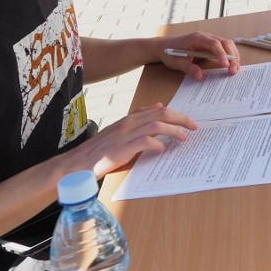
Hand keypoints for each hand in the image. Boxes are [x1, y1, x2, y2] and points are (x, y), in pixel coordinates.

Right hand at [68, 103, 197, 177]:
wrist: (76, 164)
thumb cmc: (99, 151)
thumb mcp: (120, 132)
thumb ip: (138, 120)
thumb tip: (159, 107)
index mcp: (129, 119)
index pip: (157, 110)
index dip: (176, 114)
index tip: (188, 121)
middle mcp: (128, 123)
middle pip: (161, 114)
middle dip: (181, 119)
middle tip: (194, 127)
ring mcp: (125, 135)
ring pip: (156, 125)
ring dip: (174, 131)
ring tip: (184, 138)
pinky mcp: (121, 149)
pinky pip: (144, 142)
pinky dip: (156, 144)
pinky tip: (163, 150)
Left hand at [157, 32, 239, 79]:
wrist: (164, 46)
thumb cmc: (170, 53)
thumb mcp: (176, 62)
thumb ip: (188, 68)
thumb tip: (200, 76)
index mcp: (197, 38)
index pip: (214, 43)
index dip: (221, 54)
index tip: (225, 65)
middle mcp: (206, 36)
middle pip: (225, 42)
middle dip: (232, 56)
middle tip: (234, 70)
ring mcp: (209, 40)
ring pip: (227, 44)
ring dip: (233, 56)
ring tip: (235, 69)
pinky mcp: (210, 45)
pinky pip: (224, 48)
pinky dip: (230, 56)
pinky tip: (231, 65)